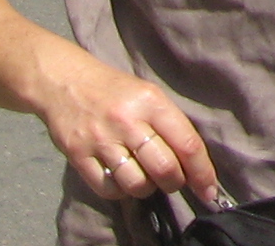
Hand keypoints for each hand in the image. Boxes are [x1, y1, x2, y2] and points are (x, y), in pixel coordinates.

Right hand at [38, 60, 217, 204]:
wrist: (65, 81)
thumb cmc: (115, 90)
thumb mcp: (149, 95)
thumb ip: (170, 125)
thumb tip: (193, 163)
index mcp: (152, 102)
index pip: (187, 144)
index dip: (202, 173)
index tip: (209, 191)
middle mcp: (128, 121)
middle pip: (164, 169)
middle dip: (175, 183)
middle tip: (172, 180)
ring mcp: (102, 140)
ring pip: (137, 184)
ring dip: (148, 189)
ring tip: (145, 178)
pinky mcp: (79, 156)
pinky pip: (108, 189)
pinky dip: (121, 192)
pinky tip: (122, 179)